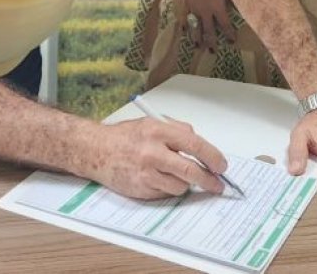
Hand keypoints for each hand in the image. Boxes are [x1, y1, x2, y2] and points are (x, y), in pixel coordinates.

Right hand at [96, 118, 227, 198]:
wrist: (95, 150)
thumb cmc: (125, 136)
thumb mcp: (152, 123)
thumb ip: (177, 131)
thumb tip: (200, 144)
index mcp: (158, 131)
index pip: (193, 144)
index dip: (212, 156)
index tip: (221, 165)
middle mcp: (152, 153)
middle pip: (190, 170)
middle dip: (208, 180)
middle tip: (217, 184)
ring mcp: (145, 173)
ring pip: (180, 186)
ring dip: (186, 183)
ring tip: (178, 175)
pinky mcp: (140, 189)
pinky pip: (165, 193)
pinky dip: (169, 188)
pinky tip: (160, 178)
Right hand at [179, 0, 234, 50]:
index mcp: (217, 5)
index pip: (225, 24)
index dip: (228, 34)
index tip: (231, 41)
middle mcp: (205, 9)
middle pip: (208, 29)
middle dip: (211, 41)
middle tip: (212, 52)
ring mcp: (193, 5)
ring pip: (194, 25)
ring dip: (196, 36)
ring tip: (197, 45)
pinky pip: (183, 14)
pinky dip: (184, 23)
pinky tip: (183, 29)